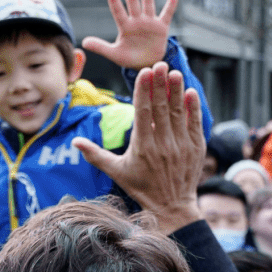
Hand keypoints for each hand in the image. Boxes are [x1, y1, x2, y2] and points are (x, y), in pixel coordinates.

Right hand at [73, 62, 203, 233]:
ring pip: (178, 113)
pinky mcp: (196, 149)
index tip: (145, 72)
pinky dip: (193, 108)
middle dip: (160, 84)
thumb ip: (96, 155)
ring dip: (177, 91)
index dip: (144, 91)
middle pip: (161, 109)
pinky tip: (190, 91)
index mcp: (143, 147)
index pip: (143, 113)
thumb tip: (74, 141)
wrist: (171, 207)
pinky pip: (195, 124)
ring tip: (175, 72)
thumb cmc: (141, 188)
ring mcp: (181, 146)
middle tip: (160, 64)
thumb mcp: (117, 172)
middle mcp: (163, 145)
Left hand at [81, 0, 177, 70]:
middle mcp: (137, 21)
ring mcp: (149, 23)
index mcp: (125, 27)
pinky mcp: (161, 27)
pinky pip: (167, 13)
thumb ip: (100, 47)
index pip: (118, 11)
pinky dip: (171, 4)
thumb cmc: (129, 58)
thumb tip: (83, 42)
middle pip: (133, 3)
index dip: (114, 0)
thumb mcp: (114, 54)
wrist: (146, 65)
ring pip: (148, 4)